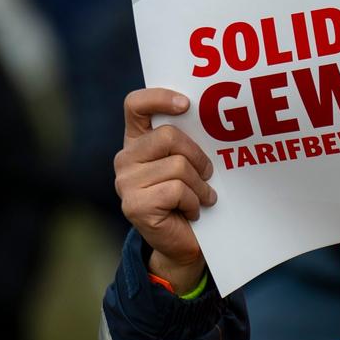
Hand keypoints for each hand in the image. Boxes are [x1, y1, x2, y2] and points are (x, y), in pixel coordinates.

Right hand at [115, 88, 216, 288]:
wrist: (184, 241)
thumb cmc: (192, 195)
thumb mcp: (190, 162)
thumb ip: (189, 140)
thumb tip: (214, 117)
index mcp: (137, 141)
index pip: (135, 105)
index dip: (159, 98)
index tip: (187, 104)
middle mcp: (125, 159)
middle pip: (168, 136)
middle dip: (198, 155)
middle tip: (207, 174)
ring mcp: (126, 183)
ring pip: (178, 166)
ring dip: (200, 185)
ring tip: (201, 197)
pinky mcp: (135, 205)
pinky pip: (177, 190)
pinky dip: (194, 201)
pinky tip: (192, 211)